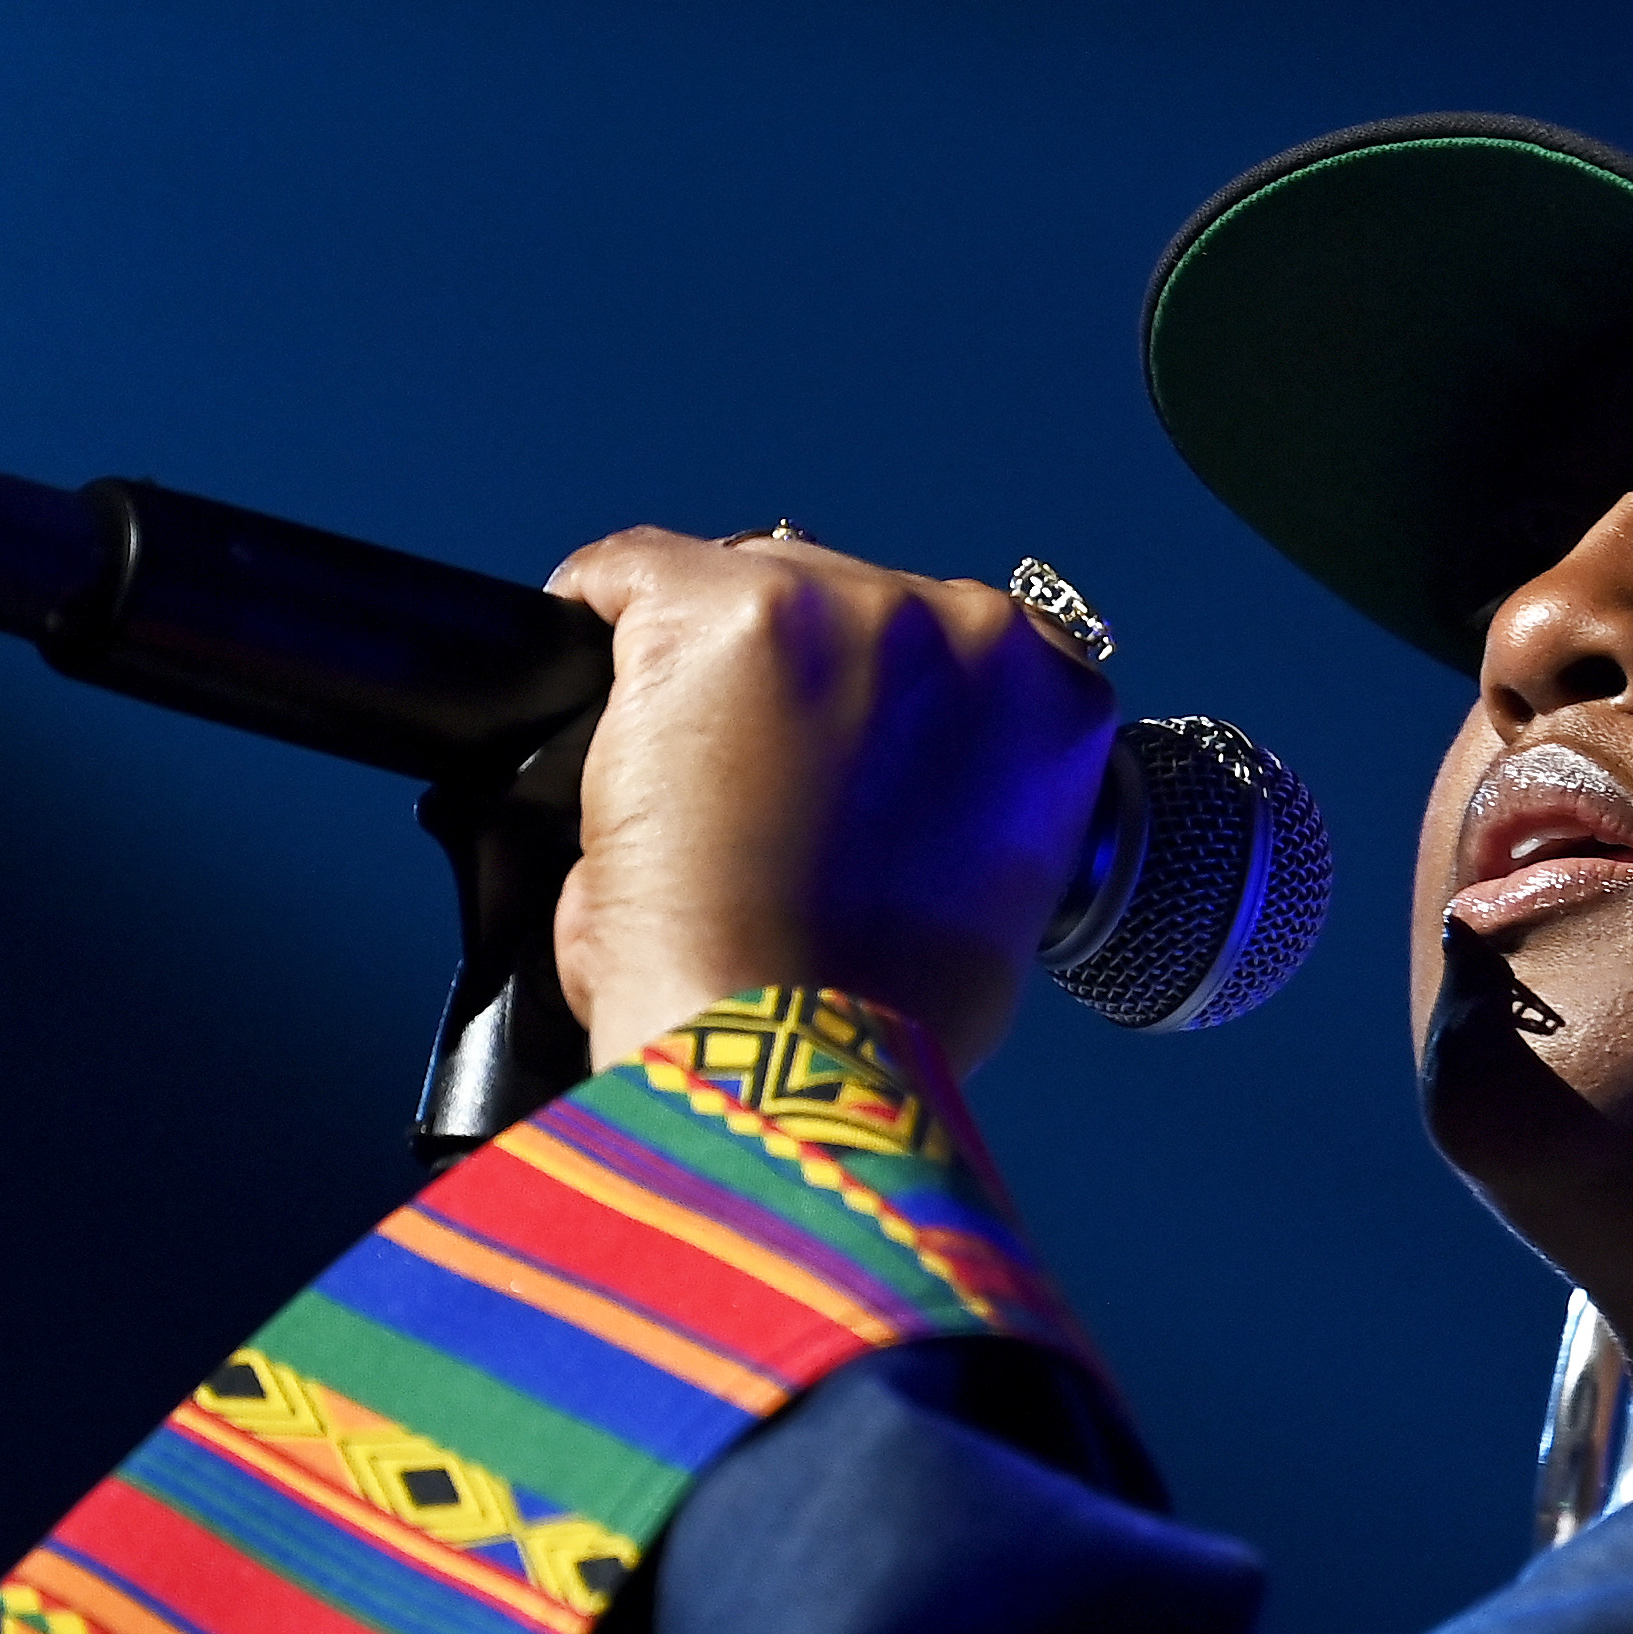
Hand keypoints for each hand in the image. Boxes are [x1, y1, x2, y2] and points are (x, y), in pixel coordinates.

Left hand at [543, 528, 1119, 1069]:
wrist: (794, 1057)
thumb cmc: (885, 1014)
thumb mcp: (989, 894)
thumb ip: (958, 803)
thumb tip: (874, 796)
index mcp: (1046, 694)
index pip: (944, 639)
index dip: (869, 695)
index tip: (821, 745)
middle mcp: (961, 630)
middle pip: (840, 598)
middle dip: (790, 681)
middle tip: (739, 783)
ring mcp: (842, 611)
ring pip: (739, 586)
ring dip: (705, 670)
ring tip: (672, 774)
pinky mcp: (718, 615)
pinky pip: (628, 576)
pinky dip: (595, 617)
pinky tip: (586, 688)